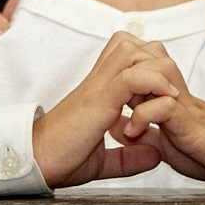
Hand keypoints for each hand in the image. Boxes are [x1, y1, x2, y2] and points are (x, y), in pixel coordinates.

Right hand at [31, 31, 176, 185]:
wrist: (36, 161)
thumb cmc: (61, 159)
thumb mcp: (103, 160)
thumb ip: (128, 156)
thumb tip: (156, 154)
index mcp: (98, 92)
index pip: (124, 56)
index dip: (147, 65)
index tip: (162, 90)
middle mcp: (97, 83)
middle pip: (129, 44)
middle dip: (155, 59)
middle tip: (168, 87)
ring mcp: (97, 89)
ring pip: (130, 53)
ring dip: (155, 67)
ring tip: (169, 93)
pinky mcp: (97, 101)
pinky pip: (130, 78)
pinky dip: (152, 83)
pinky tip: (166, 100)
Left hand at [33, 32, 204, 188]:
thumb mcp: (169, 142)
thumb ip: (147, 132)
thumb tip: (119, 128)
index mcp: (162, 94)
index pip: (131, 67)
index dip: (111, 76)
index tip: (95, 100)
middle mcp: (170, 90)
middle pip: (137, 56)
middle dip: (114, 74)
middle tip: (102, 101)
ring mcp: (180, 102)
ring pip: (149, 72)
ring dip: (127, 92)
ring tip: (116, 114)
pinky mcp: (190, 121)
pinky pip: (162, 106)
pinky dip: (142, 117)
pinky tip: (132, 133)